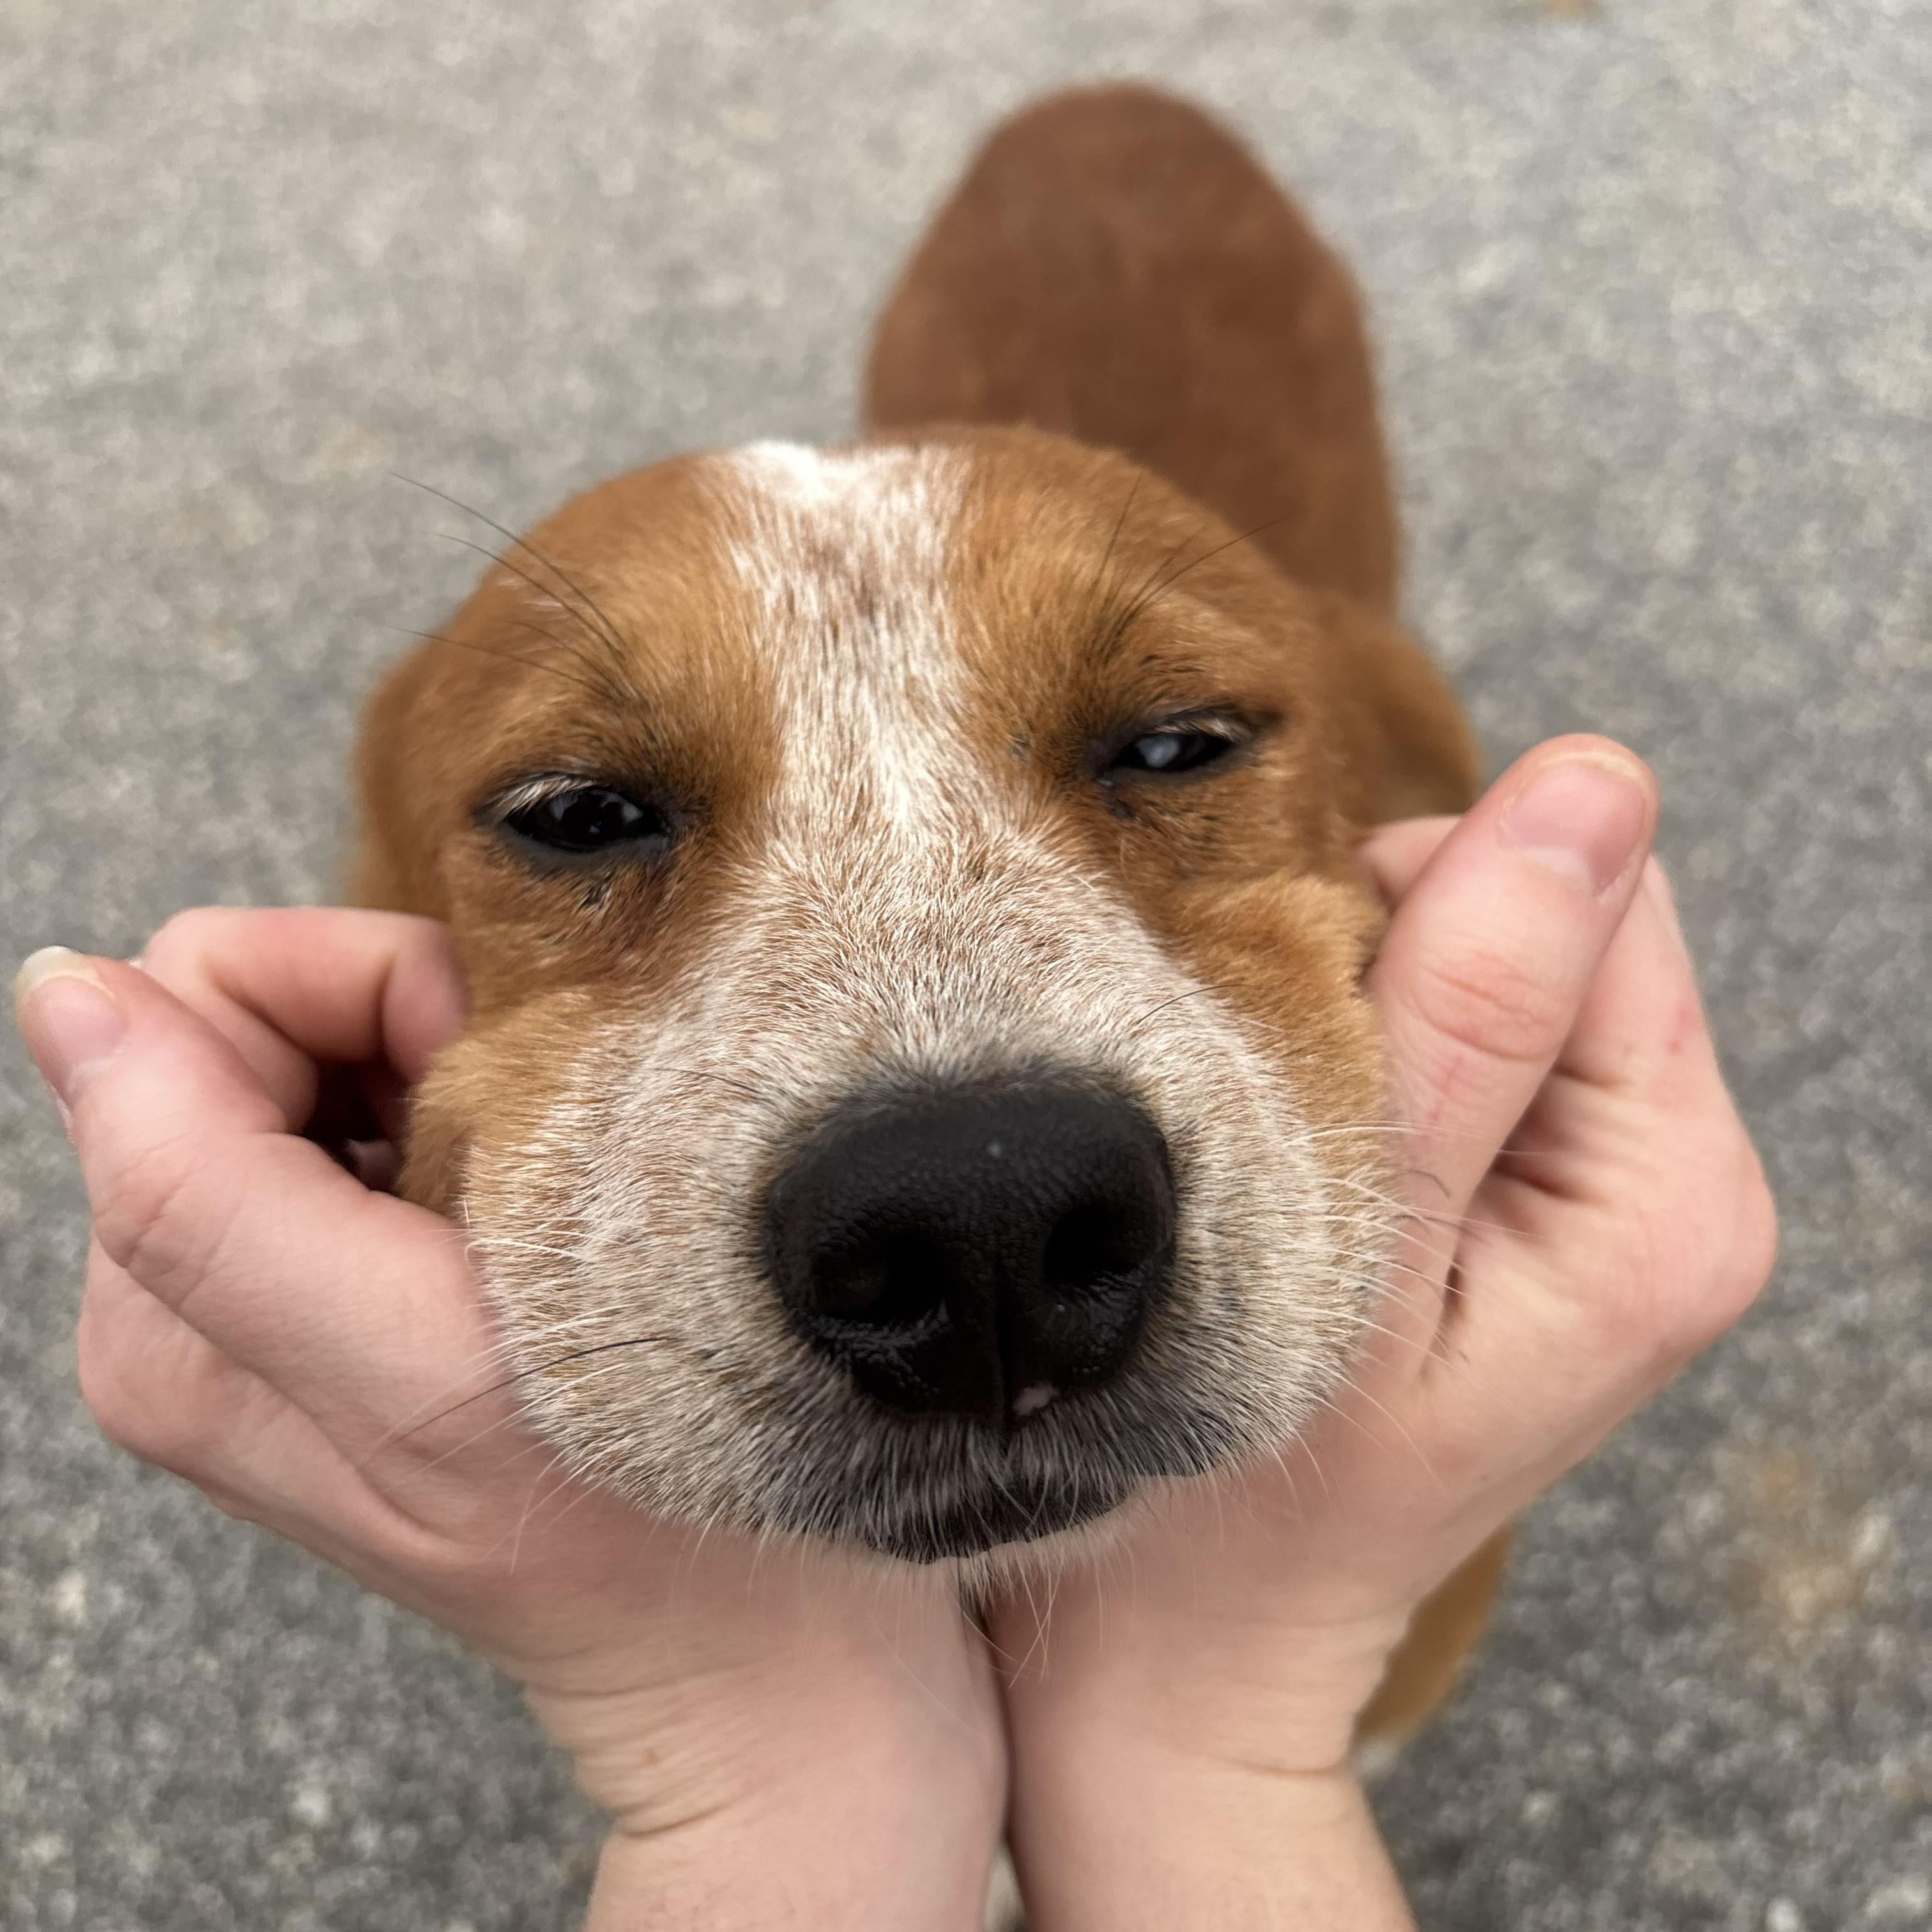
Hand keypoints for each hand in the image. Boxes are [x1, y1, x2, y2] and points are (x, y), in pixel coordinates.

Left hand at [14, 911, 1003, 1931]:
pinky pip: (393, 1106)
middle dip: (416, 1032)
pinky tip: (557, 1209)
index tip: (505, 1095)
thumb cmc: (631, 1514)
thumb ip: (202, 1184)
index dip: (380, 993)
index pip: (201, 994)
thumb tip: (61, 987)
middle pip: (256, 1009)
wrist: (745, 1642)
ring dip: (464, 1078)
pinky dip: (487, 1113)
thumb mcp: (418, 1361)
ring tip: (561, 1193)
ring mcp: (276, 1289)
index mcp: (164, 1301)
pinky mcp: (359, 1291)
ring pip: (335, 1044)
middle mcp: (192, 1289)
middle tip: (545, 1153)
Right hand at [993, 736, 1777, 1928]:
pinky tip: (1293, 1153)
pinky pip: (1461, 1032)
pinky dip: (1360, 1048)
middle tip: (1271, 1105)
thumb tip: (1596, 780)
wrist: (1187, 1649)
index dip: (1415, 912)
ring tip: (1271, 1141)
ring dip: (1363, 1008)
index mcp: (1668, 1197)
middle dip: (1393, 963)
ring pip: (1492, 963)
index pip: (1589, 896)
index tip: (1283, 1028)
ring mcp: (1605, 1196)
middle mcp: (1674, 1187)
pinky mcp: (1533, 1202)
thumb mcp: (1356, 1244)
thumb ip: (1479, 1011)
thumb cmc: (1243, 1488)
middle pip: (1550, 921)